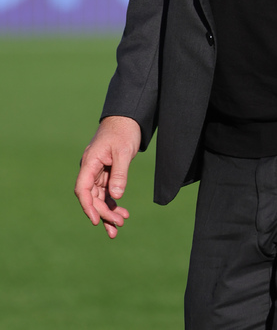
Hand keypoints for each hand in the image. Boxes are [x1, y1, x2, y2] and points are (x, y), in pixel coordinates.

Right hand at [74, 116, 141, 238]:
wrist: (127, 118)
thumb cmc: (124, 131)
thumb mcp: (123, 151)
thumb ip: (119, 173)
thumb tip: (116, 196)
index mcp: (90, 162)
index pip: (83, 189)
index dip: (88, 206)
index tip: (96, 220)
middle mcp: (91, 168)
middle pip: (92, 196)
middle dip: (104, 212)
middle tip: (119, 224)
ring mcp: (98, 171)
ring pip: (99, 197)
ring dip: (108, 211)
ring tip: (120, 224)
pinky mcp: (106, 172)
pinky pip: (106, 192)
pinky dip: (113, 202)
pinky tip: (122, 213)